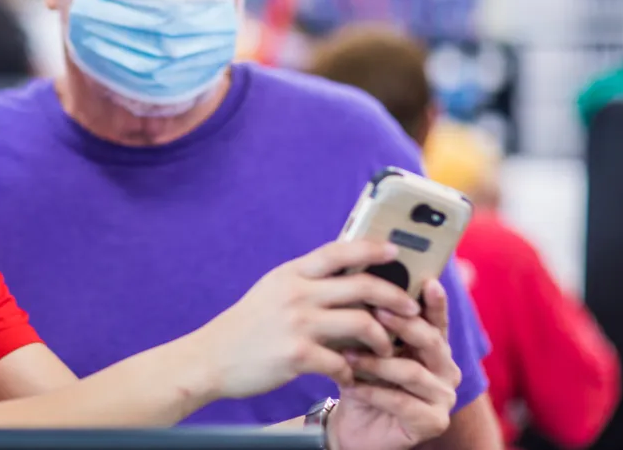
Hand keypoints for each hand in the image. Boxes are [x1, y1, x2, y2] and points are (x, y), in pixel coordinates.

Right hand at [193, 240, 421, 399]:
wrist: (210, 358)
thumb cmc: (247, 326)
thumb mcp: (272, 291)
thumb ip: (305, 283)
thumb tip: (346, 276)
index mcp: (291, 274)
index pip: (337, 251)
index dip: (370, 247)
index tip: (395, 249)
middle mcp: (296, 293)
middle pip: (361, 285)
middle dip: (395, 296)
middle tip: (411, 309)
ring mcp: (297, 324)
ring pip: (362, 323)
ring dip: (383, 338)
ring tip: (386, 348)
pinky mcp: (297, 355)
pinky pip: (342, 361)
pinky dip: (352, 370)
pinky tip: (350, 375)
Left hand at [327, 279, 461, 449]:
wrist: (352, 424)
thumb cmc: (361, 377)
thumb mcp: (363, 346)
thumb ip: (370, 322)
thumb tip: (358, 285)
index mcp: (434, 347)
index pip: (437, 320)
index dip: (435, 302)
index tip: (428, 281)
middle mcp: (446, 369)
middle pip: (430, 341)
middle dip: (403, 325)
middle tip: (376, 313)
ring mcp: (444, 397)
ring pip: (412, 372)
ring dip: (377, 363)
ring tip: (346, 355)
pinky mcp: (434, 422)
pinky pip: (404, 402)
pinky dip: (375, 392)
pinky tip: (353, 385)